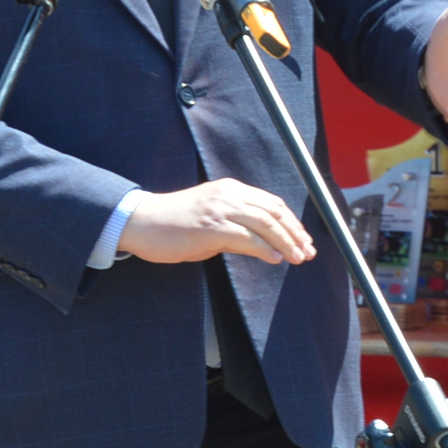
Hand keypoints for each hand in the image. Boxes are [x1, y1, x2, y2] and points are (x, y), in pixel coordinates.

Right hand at [117, 179, 317, 266]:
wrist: (140, 222)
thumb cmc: (172, 224)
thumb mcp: (211, 222)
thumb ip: (237, 230)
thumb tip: (264, 247)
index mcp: (230, 189)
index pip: (272, 203)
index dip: (292, 223)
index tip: (303, 240)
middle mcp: (229, 194)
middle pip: (275, 212)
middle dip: (295, 233)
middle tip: (307, 252)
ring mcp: (220, 209)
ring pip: (266, 223)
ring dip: (286, 242)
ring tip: (298, 258)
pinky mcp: (211, 226)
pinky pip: (247, 237)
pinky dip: (265, 248)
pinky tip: (275, 259)